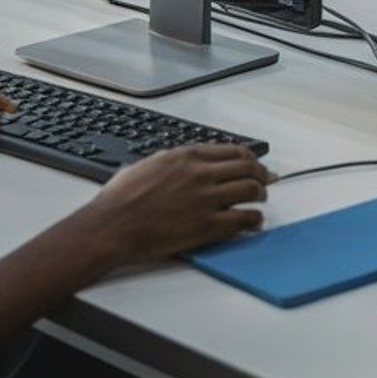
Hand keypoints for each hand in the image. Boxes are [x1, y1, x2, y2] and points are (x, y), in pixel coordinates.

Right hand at [80, 143, 269, 263]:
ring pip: (250, 190)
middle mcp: (201, 173)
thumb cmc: (120, 199)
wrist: (110, 227)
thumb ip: (171, 161)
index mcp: (187, 156)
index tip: (255, 163)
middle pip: (247, 167)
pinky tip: (253, 223)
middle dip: (261, 174)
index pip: (233, 150)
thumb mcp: (147, 165)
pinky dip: (254, 220)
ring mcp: (206, 199)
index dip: (250, 157)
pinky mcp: (206, 225)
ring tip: (259, 201)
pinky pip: (242, 219)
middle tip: (266, 181)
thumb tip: (180, 163)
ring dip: (260, 195)